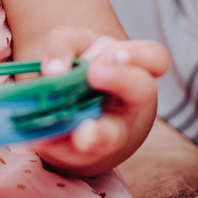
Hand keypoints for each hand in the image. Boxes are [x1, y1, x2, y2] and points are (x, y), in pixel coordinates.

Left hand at [31, 27, 168, 176]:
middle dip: (120, 80)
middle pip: (141, 91)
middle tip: (94, 72)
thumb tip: (54, 69)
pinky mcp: (86, 154)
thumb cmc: (82, 67)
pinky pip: (74, 153)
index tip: (120, 52)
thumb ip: (63, 44)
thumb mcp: (73, 44)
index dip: (142, 55)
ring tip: (81, 133)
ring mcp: (112, 130)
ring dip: (96, 134)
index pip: (154, 58)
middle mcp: (130, 101)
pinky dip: (57, 146)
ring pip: (112, 135)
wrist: (75, 107)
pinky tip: (42, 139)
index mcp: (133, 67)